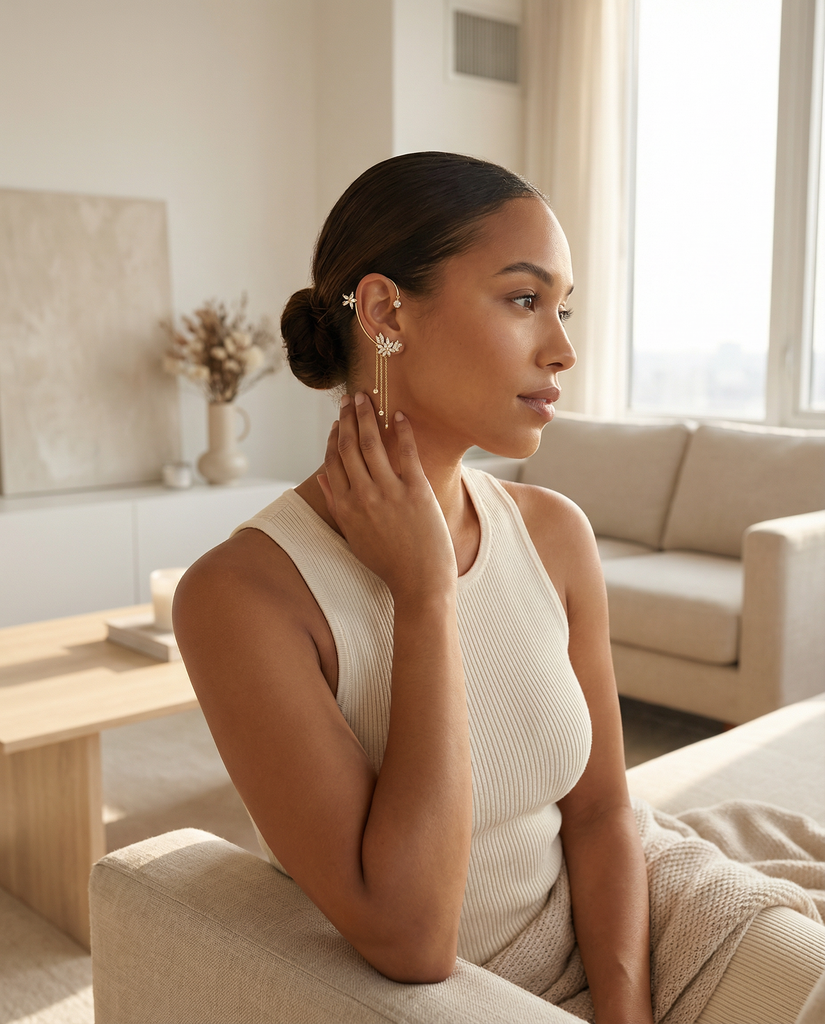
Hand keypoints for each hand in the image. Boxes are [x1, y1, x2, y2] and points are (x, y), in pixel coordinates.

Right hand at [317, 393, 456, 600]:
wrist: (420, 581)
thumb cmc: (388, 562)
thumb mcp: (354, 536)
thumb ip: (336, 505)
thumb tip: (323, 477)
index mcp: (345, 507)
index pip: (332, 462)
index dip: (333, 438)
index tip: (336, 422)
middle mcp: (362, 496)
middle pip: (348, 447)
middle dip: (346, 418)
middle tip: (348, 398)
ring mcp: (388, 492)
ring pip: (371, 443)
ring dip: (367, 416)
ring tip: (366, 398)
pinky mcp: (415, 490)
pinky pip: (406, 451)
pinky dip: (402, 430)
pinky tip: (399, 414)